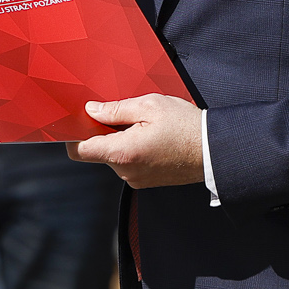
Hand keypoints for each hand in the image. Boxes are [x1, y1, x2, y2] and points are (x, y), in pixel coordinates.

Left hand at [66, 93, 203, 186]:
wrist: (214, 151)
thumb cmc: (185, 126)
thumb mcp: (149, 106)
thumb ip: (115, 109)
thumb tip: (92, 110)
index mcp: (122, 153)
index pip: (79, 151)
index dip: (74, 135)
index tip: (80, 121)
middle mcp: (126, 171)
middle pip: (98, 151)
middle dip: (104, 132)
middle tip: (123, 114)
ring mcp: (136, 179)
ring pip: (114, 156)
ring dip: (120, 140)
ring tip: (144, 125)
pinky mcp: (146, 181)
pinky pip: (129, 163)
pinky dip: (132, 149)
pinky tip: (150, 137)